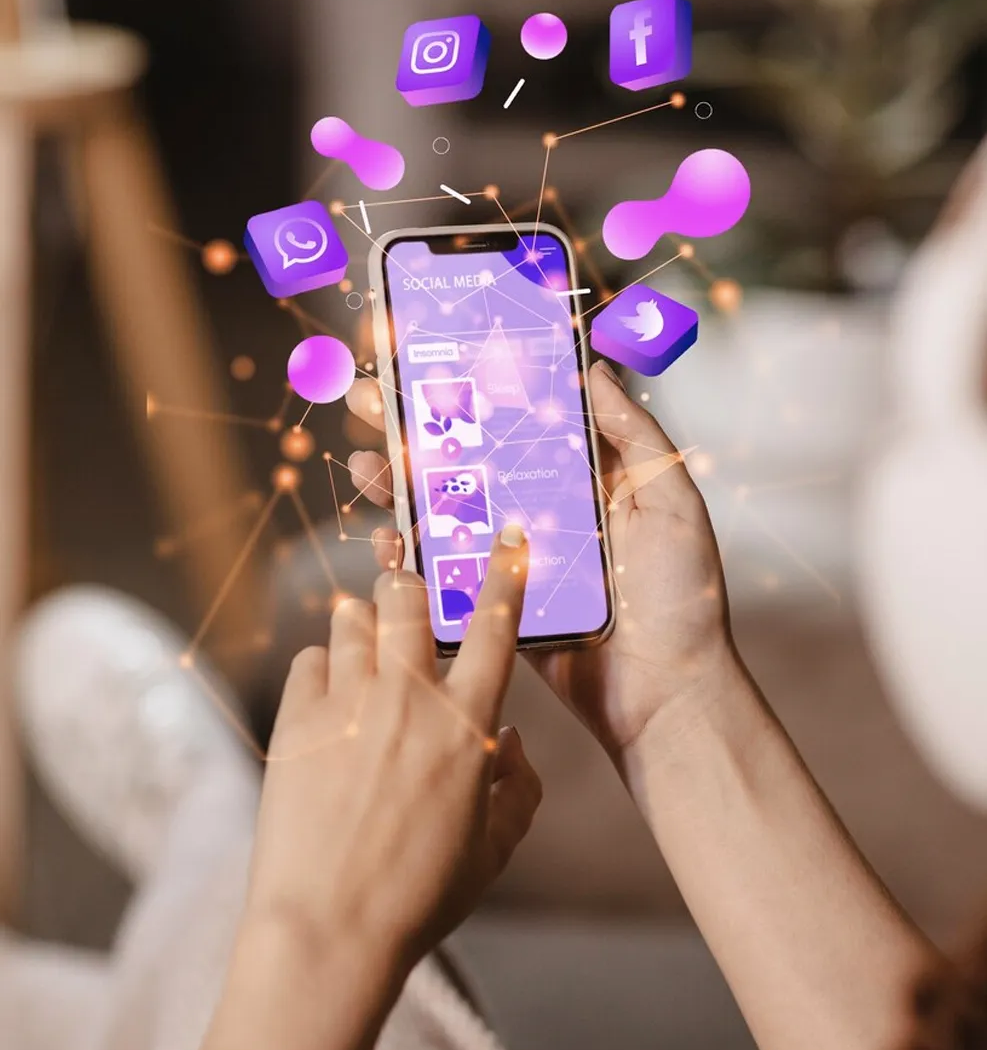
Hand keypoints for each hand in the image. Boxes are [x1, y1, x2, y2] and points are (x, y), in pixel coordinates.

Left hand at [246, 528, 541, 970]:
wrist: (328, 931)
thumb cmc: (419, 896)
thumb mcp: (494, 849)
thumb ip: (521, 788)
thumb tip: (512, 739)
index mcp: (467, 726)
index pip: (494, 626)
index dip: (504, 573)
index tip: (506, 538)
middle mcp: (409, 700)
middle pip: (409, 597)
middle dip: (411, 582)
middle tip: (408, 591)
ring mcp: (347, 704)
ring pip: (356, 618)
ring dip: (366, 622)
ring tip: (368, 645)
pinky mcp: (296, 721)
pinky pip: (312, 660)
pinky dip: (324, 666)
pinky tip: (329, 696)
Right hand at [346, 361, 731, 768]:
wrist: (666, 695)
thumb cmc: (682, 600)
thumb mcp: (672, 502)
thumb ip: (635, 435)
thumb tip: (595, 368)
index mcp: (583, 479)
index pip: (520, 418)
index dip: (476, 386)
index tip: (431, 354)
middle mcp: (543, 509)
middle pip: (469, 456)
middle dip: (416, 424)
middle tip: (370, 394)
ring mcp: (514, 556)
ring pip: (445, 508)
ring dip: (399, 480)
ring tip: (367, 457)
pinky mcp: (494, 601)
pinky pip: (444, 569)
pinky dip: (409, 549)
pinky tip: (386, 530)